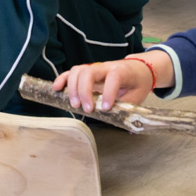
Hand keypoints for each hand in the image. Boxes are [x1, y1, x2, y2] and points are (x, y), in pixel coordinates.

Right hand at [55, 52, 170, 112]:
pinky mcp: (86, 73)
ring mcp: (94, 68)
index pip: (113, 77)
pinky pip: (71, 73)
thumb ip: (129, 108)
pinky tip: (56, 89)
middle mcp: (105, 67)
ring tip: (74, 105)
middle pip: (89, 72)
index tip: (106, 108)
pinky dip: (62, 80)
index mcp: (121, 71)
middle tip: (86, 109)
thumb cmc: (138, 83)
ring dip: (72, 88)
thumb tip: (126, 127)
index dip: (108, 92)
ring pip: (77, 71)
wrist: (138, 69)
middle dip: (84, 91)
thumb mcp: (138, 96)